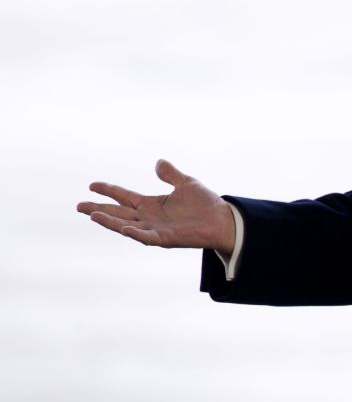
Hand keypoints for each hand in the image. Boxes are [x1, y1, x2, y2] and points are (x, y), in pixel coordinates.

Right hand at [77, 159, 236, 254]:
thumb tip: (158, 162)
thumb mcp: (186, 183)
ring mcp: (156, 229)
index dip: (108, 191)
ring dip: (110, 222)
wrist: (223, 220)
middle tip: (79, 206)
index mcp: (152, 204)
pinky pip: (147, 237)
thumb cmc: (205, 204)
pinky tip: (124, 228)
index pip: (124, 196)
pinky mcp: (166, 239)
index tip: (91, 185)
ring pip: (127, 226)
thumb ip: (170, 174)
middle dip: (99, 210)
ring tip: (92, 216)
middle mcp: (149, 218)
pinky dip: (135, 233)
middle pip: (118, 213)